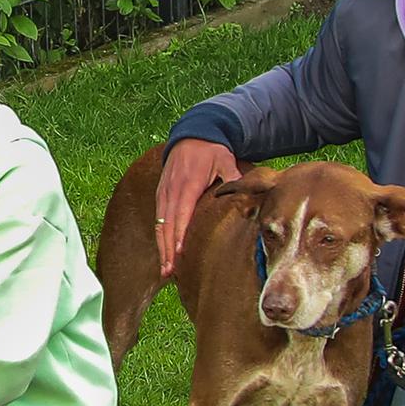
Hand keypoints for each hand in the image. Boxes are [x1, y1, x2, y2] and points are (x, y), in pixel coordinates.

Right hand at [156, 139, 241, 276]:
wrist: (192, 134)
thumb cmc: (211, 150)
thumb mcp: (225, 159)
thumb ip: (233, 176)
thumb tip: (245, 190)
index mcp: (188, 184)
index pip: (182, 213)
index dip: (180, 234)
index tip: (180, 253)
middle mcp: (172, 190)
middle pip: (168, 225)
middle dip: (168, 250)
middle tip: (171, 271)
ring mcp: (164, 193)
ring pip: (160, 225)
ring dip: (162, 248)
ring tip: (166, 270)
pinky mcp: (161, 194)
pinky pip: (159, 219)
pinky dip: (161, 238)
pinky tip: (164, 253)